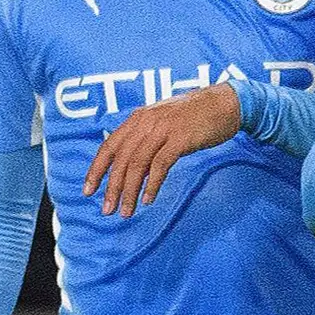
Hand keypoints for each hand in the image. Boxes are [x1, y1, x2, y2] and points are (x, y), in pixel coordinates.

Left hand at [84, 85, 239, 214]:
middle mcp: (146, 122)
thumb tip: (129, 166)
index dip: (96, 170)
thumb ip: (144, 139)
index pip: (109, 147)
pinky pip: (160, 165)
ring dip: (129, 191)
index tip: (88, 191)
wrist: (226, 103)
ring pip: (137, 165)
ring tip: (126, 211)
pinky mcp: (180, 139)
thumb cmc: (194, 116)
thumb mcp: (162, 121)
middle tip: (107, 210)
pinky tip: (148, 199)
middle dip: (112, 188)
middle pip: (121, 160)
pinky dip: (152, 184)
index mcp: (138, 119)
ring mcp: (163, 129)